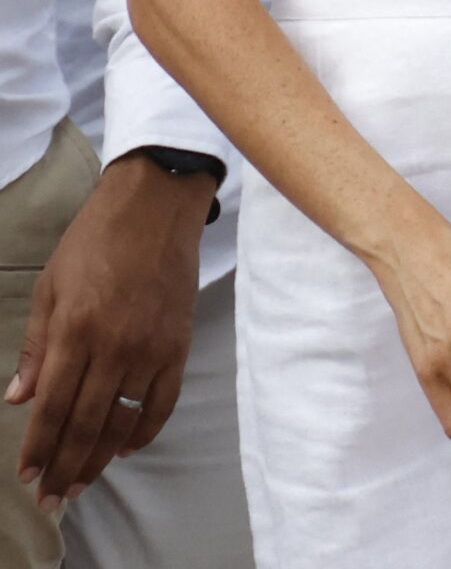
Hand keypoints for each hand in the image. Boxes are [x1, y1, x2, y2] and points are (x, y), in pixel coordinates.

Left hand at [4, 156, 214, 511]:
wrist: (158, 203)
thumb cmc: (96, 238)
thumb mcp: (51, 284)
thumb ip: (37, 344)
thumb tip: (20, 397)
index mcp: (75, 329)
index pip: (52, 407)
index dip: (38, 447)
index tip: (28, 475)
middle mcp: (114, 345)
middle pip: (85, 424)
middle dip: (65, 467)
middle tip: (52, 498)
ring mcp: (151, 347)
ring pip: (123, 421)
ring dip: (100, 459)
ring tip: (84, 483)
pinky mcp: (179, 343)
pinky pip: (162, 401)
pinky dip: (145, 430)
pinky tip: (127, 447)